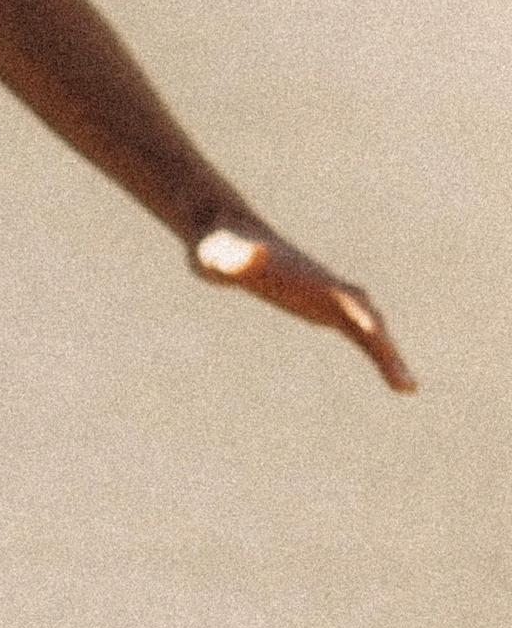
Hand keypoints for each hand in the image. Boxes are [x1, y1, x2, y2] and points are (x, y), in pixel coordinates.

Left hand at [192, 224, 415, 392]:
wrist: (226, 240)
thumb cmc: (221, 249)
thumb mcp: (223, 254)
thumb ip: (238, 256)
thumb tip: (256, 254)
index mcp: (307, 277)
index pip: (344, 298)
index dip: (361, 315)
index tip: (378, 334)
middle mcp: (325, 286)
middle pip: (366, 317)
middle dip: (385, 349)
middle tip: (406, 386)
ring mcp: (326, 297)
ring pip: (367, 327)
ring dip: (387, 354)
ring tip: (407, 388)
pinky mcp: (320, 307)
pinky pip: (355, 331)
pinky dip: (373, 349)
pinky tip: (390, 374)